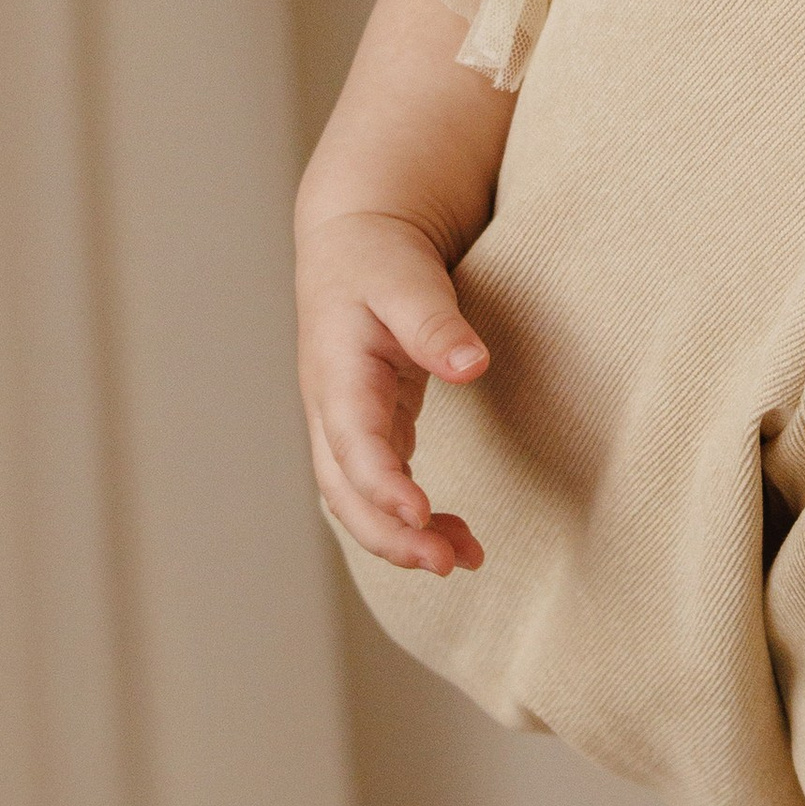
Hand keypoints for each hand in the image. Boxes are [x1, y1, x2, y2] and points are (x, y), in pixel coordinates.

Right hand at [298, 209, 490, 575]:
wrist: (353, 243)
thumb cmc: (377, 258)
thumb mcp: (405, 279)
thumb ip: (435, 324)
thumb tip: (472, 366)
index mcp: (337, 374)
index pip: (352, 443)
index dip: (381, 485)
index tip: (419, 513)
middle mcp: (332, 410)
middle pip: (345, 493)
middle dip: (389, 536)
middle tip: (447, 562)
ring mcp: (346, 425)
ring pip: (359, 502)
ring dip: (402, 538)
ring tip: (464, 558)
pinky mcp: (370, 430)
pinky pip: (381, 489)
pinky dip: (411, 519)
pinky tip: (455, 536)